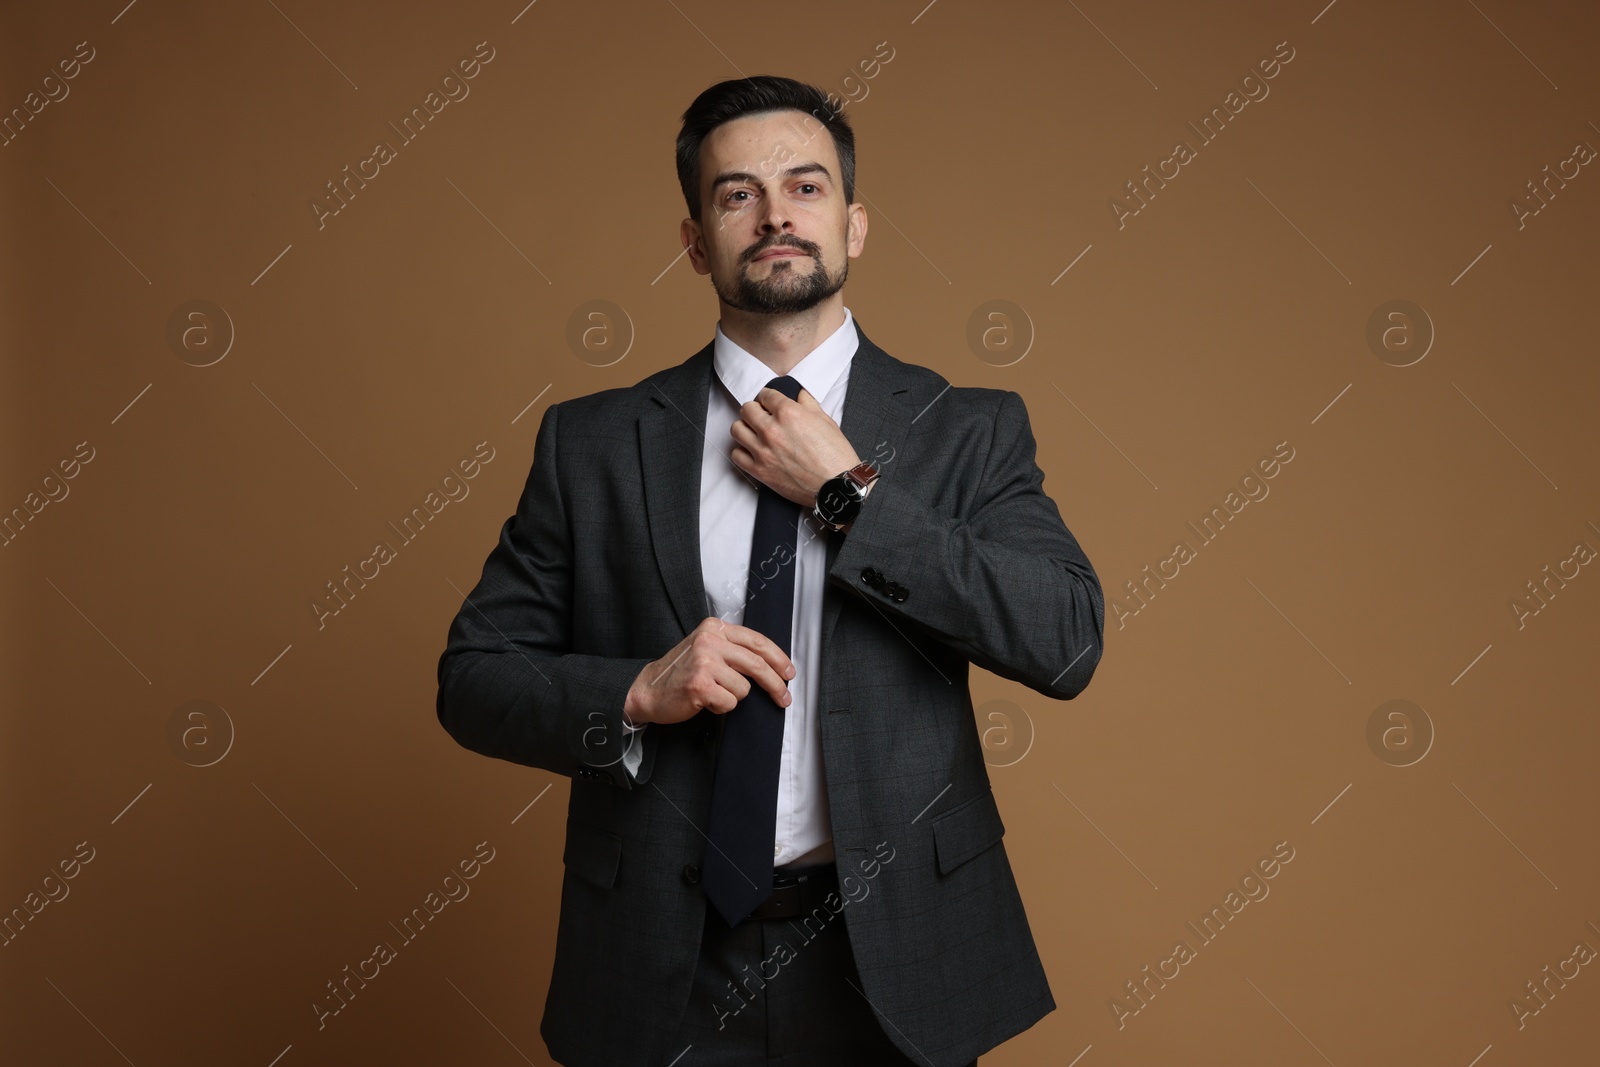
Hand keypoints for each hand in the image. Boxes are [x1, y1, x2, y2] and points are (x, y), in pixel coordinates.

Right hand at [624, 617, 795, 725]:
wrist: (647, 689)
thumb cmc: (681, 672)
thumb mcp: (706, 648)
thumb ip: (733, 649)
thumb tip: (772, 664)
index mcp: (714, 628)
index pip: (757, 641)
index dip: (778, 659)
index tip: (789, 673)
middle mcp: (709, 640)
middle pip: (757, 664)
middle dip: (775, 684)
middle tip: (784, 698)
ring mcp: (704, 662)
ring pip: (743, 688)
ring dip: (733, 697)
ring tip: (713, 693)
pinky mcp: (699, 684)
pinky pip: (729, 703)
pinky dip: (721, 707)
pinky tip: (705, 701)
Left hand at [730, 385, 859, 506]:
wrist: (837, 485)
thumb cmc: (835, 456)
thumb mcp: (825, 421)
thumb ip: (808, 404)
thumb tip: (800, 395)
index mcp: (788, 413)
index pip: (766, 395)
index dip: (769, 397)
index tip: (770, 403)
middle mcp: (772, 430)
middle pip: (747, 409)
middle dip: (755, 410)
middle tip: (761, 416)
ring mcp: (763, 451)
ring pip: (737, 430)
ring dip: (745, 428)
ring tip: (754, 432)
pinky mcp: (759, 470)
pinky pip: (736, 455)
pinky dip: (742, 451)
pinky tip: (752, 451)